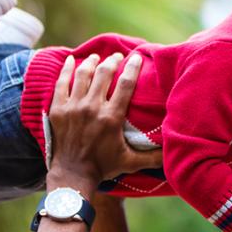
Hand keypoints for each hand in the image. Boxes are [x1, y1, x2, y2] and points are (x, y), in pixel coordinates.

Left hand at [47, 53, 162, 193]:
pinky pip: (61, 83)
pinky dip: (66, 70)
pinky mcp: (57, 110)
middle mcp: (92, 108)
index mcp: (111, 117)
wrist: (72, 175)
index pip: (125, 84)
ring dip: (91, 62)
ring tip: (97, 57)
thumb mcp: (131, 162)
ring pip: (82, 75)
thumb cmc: (103, 167)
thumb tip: (174, 152)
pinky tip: (70, 61)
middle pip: (103, 74)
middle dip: (112, 61)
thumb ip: (153, 156)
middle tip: (117, 57)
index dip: (132, 68)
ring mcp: (73, 107)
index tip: (136, 58)